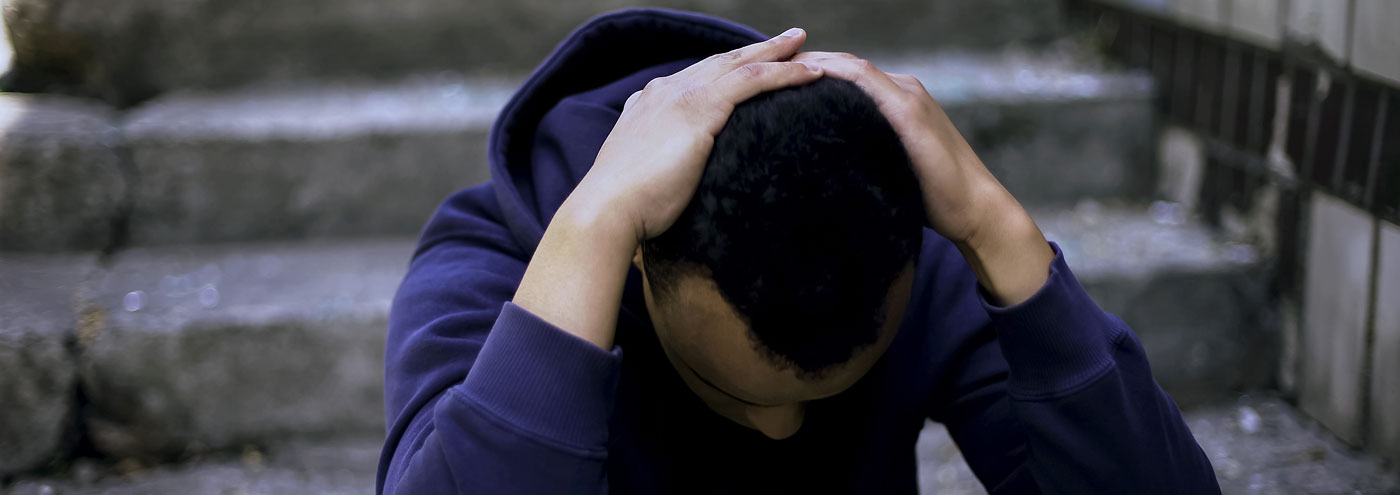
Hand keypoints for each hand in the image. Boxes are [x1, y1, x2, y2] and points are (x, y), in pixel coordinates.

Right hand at [515, 29, 822, 348]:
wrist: (606, 212)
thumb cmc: (623, 211)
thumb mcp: (642, 181)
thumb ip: (660, 170)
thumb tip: (675, 189)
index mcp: (648, 105)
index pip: (696, 79)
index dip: (727, 70)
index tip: (750, 66)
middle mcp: (664, 92)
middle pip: (721, 63)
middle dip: (756, 50)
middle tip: (788, 40)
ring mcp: (681, 97)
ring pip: (741, 64)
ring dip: (777, 52)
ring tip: (805, 44)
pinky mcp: (699, 110)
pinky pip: (753, 81)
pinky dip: (784, 72)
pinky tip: (810, 72)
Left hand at [794, 52, 1053, 304]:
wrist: (974, 212)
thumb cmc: (931, 200)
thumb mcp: (887, 170)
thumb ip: (861, 156)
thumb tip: (821, 169)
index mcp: (896, 101)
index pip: (844, 77)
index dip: (807, 75)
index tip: (770, 81)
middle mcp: (903, 89)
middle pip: (842, 66)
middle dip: (801, 65)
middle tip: (759, 70)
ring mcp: (908, 97)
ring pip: (851, 67)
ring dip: (812, 63)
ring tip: (772, 69)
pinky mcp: (910, 111)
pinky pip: (866, 81)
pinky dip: (836, 73)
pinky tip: (806, 76)